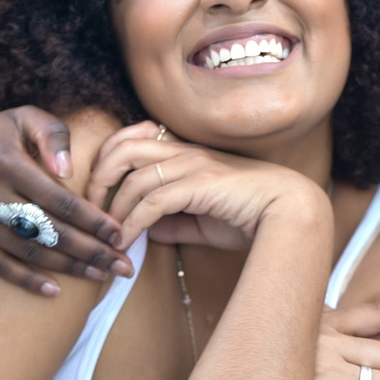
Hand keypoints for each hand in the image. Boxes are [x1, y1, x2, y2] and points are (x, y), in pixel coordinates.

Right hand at [0, 107, 130, 296]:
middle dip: (90, 250)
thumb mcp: (25, 119)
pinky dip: (25, 280)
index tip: (118, 235)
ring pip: (27, 250)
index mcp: (6, 162)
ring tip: (100, 275)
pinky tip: (54, 291)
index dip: (91, 220)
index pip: (59, 199)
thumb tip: (69, 170)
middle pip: (48, 229)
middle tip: (122, 266)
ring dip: (68, 267)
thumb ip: (53, 135)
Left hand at [89, 121, 328, 250]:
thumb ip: (172, 221)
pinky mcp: (200, 185)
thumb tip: (145, 232)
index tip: (97, 193)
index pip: (132, 137)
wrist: (288, 213)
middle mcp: (185, 153)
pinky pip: (152, 202)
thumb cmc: (249, 215)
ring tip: (107, 237)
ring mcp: (193, 165)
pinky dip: (131, 223)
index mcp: (185, 153)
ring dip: (113, 210)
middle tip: (91, 212)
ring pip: (134, 178)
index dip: (107, 159)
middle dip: (99, 179)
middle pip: (123, 149)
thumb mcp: (201, 220)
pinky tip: (126, 242)